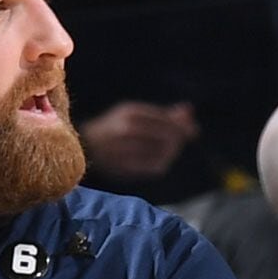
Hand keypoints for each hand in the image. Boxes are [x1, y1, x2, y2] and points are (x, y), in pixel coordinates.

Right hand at [79, 101, 198, 179]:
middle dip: (179, 139)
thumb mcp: (135, 113)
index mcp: (130, 113)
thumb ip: (163, 113)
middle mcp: (127, 130)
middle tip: (183, 140)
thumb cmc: (114, 127)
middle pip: (167, 136)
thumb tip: (189, 111)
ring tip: (172, 149)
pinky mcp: (125, 167)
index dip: (182, 126)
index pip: (166, 119)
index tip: (193, 130)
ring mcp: (125, 150)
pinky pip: (154, 166)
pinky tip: (163, 160)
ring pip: (162, 152)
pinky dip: (163, 163)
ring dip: (172, 151)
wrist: (84, 146)